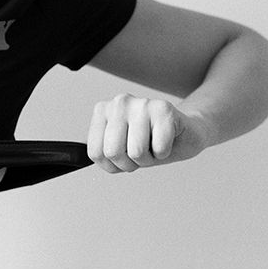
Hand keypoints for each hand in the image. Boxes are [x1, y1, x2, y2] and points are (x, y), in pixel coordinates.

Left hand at [86, 93, 212, 173]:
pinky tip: (167, 139)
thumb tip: (81, 160)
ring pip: (136, 152)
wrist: (186, 132)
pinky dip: (165, 152)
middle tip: (142, 152)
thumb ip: (102, 153)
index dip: (112, 166)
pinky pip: (159, 148)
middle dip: (131, 163)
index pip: (95, 153)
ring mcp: (141, 103)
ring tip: (154, 145)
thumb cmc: (150, 142)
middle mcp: (118, 102)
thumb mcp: (120, 149)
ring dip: (149, 158)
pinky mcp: (164, 109)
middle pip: (113, 152)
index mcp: (102, 110)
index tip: (124, 157)